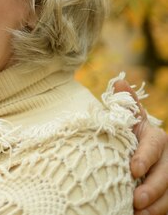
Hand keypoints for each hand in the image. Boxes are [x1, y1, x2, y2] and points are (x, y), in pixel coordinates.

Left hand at [113, 79, 167, 214]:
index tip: (132, 169)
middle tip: (135, 201)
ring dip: (157, 206)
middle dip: (152, 189)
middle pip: (166, 174)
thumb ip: (126, 107)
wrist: (136, 164)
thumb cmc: (128, 140)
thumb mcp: (128, 124)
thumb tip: (119, 81)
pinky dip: (159, 212)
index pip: (154, 145)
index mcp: (155, 138)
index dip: (145, 157)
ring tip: (138, 214)